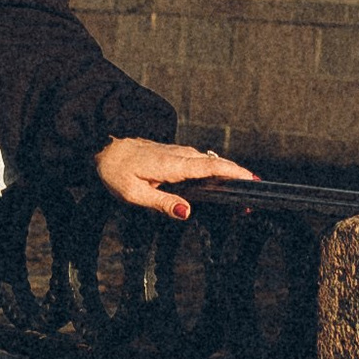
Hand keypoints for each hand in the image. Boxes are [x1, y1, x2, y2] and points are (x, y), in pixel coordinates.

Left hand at [94, 137, 257, 221]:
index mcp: (173, 165)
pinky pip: (200, 161)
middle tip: (256, 191)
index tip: (252, 179)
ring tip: (243, 189)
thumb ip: (161, 203)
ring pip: (209, 161)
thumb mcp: (133, 193)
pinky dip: (215, 169)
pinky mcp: (175, 155)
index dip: (233, 173)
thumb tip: (186, 213)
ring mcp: (178, 153)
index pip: (210, 167)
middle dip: (237, 176)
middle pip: (215, 163)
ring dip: (227, 172)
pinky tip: (219, 181)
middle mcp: (180, 155)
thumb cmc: (116, 171)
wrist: (102, 145)